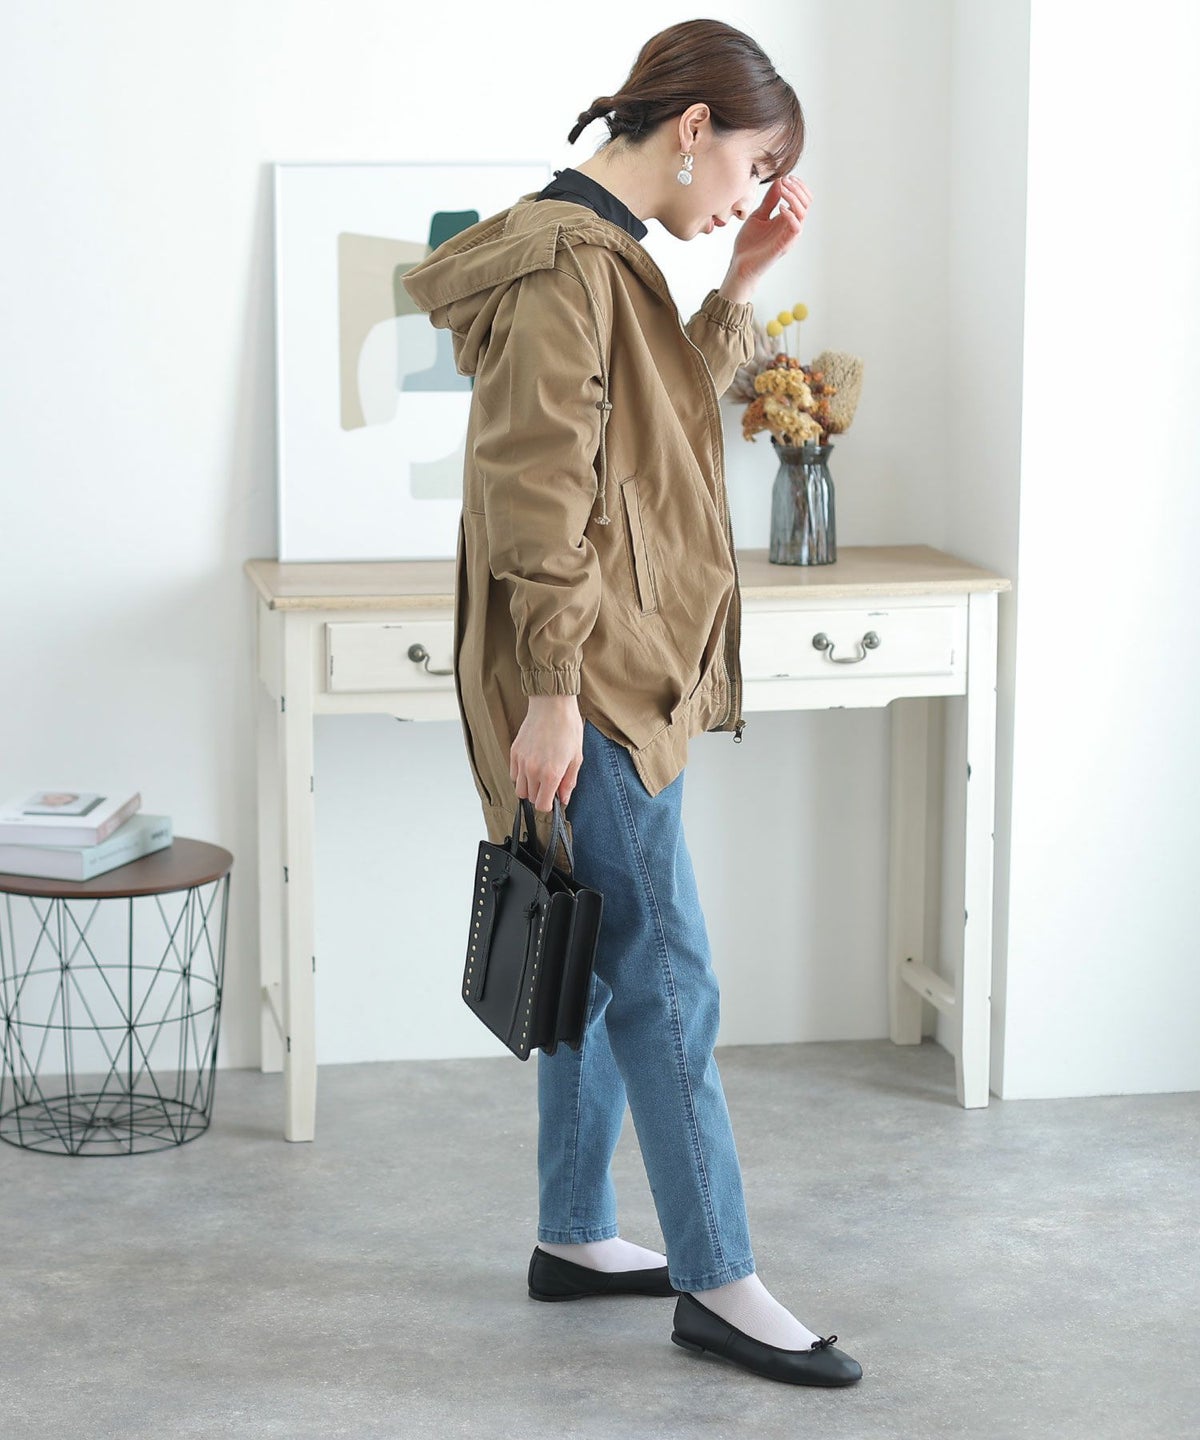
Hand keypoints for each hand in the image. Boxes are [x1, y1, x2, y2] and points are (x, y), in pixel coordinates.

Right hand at [510, 694, 583, 812]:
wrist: (552, 705)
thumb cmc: (568, 728)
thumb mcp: (576, 758)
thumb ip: (568, 782)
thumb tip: (563, 799)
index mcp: (550, 774)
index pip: (542, 806)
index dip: (550, 805)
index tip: (554, 796)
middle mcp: (532, 770)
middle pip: (531, 798)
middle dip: (541, 795)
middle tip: (550, 782)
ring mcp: (521, 762)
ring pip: (519, 789)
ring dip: (529, 787)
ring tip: (540, 774)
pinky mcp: (514, 752)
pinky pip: (513, 775)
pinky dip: (520, 775)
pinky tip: (531, 765)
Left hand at [729, 173, 811, 284]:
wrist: (740, 264)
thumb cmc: (749, 243)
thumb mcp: (759, 215)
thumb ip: (769, 201)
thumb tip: (780, 181)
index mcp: (786, 218)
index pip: (802, 198)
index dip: (798, 186)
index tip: (786, 177)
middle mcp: (791, 226)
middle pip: (806, 202)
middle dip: (797, 188)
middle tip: (785, 180)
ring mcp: (789, 236)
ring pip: (803, 212)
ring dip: (794, 197)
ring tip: (782, 189)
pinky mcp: (785, 244)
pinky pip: (796, 227)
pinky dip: (790, 214)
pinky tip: (780, 207)